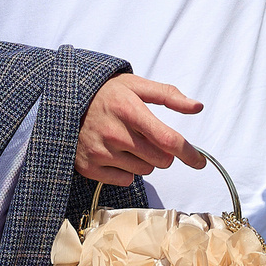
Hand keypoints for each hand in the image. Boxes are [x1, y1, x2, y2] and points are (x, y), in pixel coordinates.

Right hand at [76, 73, 208, 186]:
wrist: (65, 102)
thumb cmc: (106, 93)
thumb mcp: (136, 85)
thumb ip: (169, 95)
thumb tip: (197, 107)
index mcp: (129, 110)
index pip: (168, 140)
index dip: (188, 153)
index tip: (199, 162)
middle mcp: (114, 133)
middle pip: (160, 160)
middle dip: (162, 152)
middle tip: (149, 138)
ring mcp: (100, 152)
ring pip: (144, 170)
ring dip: (144, 160)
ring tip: (127, 142)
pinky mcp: (89, 167)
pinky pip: (125, 180)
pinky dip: (125, 170)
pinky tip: (114, 153)